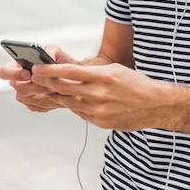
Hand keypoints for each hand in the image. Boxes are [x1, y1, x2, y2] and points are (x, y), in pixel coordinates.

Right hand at [0, 45, 76, 112]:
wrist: (71, 76)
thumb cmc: (60, 61)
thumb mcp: (56, 51)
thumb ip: (49, 51)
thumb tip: (42, 58)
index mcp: (18, 66)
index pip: (4, 71)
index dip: (13, 73)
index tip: (28, 73)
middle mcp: (18, 81)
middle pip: (17, 87)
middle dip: (32, 84)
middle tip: (45, 82)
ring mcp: (25, 94)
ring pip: (26, 97)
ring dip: (41, 92)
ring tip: (54, 86)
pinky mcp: (33, 104)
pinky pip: (36, 106)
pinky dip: (47, 100)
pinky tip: (55, 94)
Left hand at [30, 62, 168, 129]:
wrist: (155, 105)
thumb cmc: (136, 83)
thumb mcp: (115, 70)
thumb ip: (93, 73)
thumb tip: (71, 75)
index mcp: (104, 76)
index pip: (70, 72)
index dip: (50, 70)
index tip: (37, 67)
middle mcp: (99, 94)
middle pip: (64, 89)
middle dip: (46, 82)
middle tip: (34, 77)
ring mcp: (99, 110)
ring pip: (69, 103)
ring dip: (56, 96)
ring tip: (47, 90)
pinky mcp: (101, 122)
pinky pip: (81, 113)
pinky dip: (74, 106)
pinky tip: (71, 101)